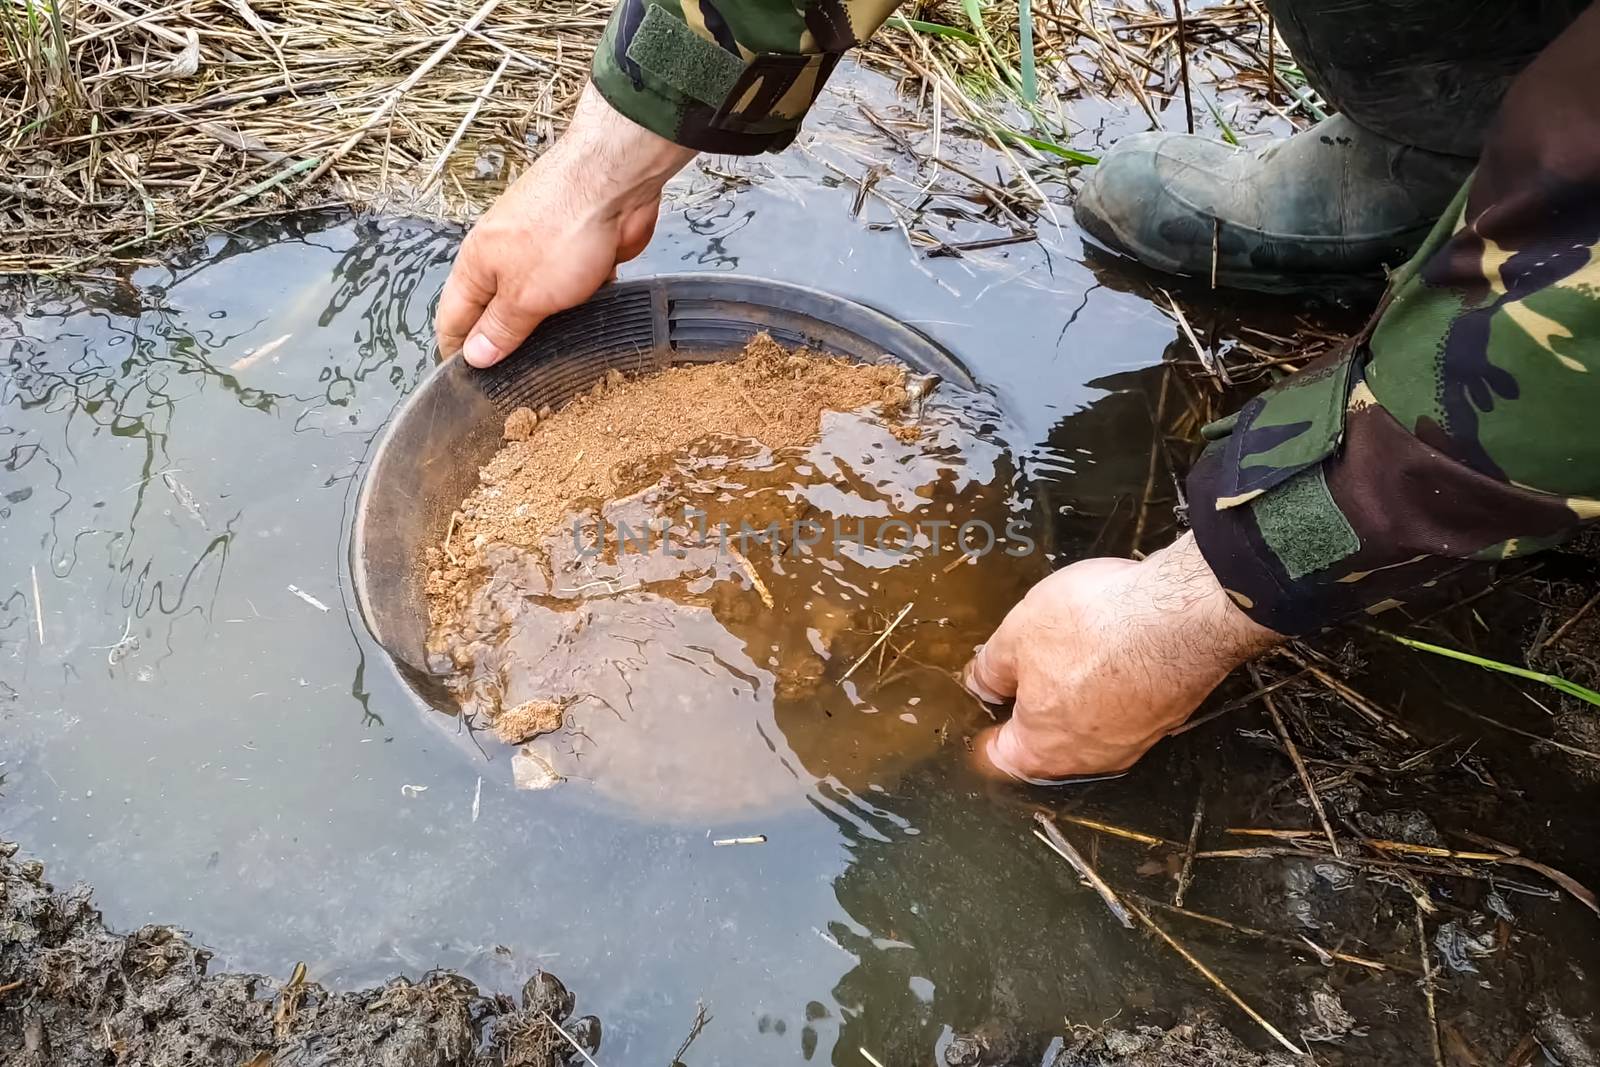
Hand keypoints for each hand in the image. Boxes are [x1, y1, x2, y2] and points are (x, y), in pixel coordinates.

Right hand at [436, 85, 697, 366]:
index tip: (467, 388)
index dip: (458, 355)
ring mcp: (541, 254)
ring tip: (557, 364)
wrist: (614, 183)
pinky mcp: (577, 253)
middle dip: (506, 347)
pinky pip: (571, 292)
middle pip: (494, 314)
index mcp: (475, 267)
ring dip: (548, 330)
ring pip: (536, 305)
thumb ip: (501, 328)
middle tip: (520, 387)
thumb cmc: (561, 229)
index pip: (452, 321)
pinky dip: (578, 309)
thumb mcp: (525, 295)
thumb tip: (474, 357)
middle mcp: (502, 259)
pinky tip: (590, 328)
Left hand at [963, 532, 1280, 781]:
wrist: (1186, 616)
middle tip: (1023, 672)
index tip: (982, 715)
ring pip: (1088, 728)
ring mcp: (1133, 740)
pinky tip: (1111, 652)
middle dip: (1030, 713)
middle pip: (1046, 746)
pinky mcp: (1165, 715)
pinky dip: (1112, 688)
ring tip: (1069, 653)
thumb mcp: (1017, 635)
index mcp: (1042, 747)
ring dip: (1075, 698)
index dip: (983, 736)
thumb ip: (991, 669)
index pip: (1000, 760)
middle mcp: (1089, 756)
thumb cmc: (1098, 626)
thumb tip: (982, 684)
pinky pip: (1125, 709)